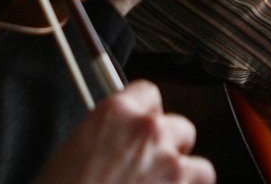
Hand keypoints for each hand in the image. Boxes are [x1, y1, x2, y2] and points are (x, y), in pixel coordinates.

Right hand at [32, 80, 214, 183]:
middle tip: (147, 173)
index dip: (145, 116)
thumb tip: (121, 143)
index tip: (140, 132)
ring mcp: (171, 164)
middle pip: (180, 127)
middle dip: (168, 150)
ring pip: (198, 165)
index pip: (149, 94)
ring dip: (183, 180)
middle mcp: (147, 130)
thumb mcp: (72, 152)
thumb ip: (108, 136)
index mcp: (115, 113)